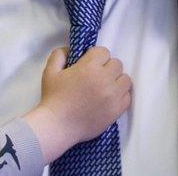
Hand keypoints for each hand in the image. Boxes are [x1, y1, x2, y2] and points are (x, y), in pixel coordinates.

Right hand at [23, 47, 131, 162]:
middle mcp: (105, 79)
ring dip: (117, 80)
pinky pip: (127, 96)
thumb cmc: (53, 98)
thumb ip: (60, 55)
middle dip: (107, 67)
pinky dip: (120, 95)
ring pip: (125, 79)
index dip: (96, 57)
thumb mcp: (50, 72)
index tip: (89, 65)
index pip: (103, 52)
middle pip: (117, 64)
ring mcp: (113, 96)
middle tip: (96, 76)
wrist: (57, 126)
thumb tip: (70, 49)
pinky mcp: (117, 110)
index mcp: (89, 68)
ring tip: (105, 87)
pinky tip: (109, 99)